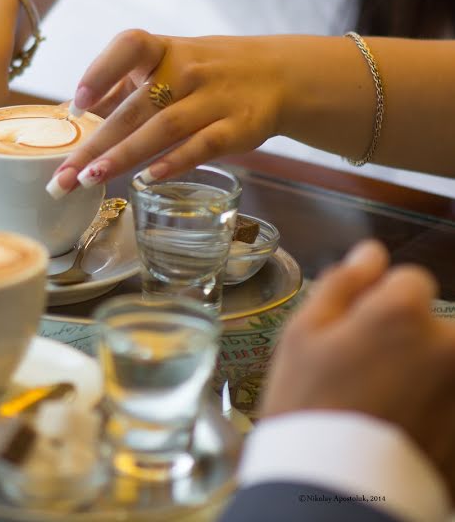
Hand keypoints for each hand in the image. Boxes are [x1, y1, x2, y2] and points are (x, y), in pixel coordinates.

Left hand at [49, 30, 292, 194]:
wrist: (278, 74)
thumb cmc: (203, 73)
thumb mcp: (163, 66)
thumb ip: (117, 89)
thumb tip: (64, 115)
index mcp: (163, 50)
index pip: (130, 46)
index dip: (101, 71)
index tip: (76, 103)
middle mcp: (187, 70)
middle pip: (135, 108)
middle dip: (94, 145)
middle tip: (60, 177)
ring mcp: (214, 98)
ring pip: (163, 129)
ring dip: (123, 156)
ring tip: (89, 180)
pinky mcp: (238, 127)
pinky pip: (202, 146)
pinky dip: (174, 163)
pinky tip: (145, 180)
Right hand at [261, 240, 454, 497]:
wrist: (333, 489)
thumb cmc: (308, 404)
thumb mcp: (302, 336)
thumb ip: (341, 285)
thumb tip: (371, 253)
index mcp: (403, 314)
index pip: (409, 280)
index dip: (377, 302)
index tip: (353, 333)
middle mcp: (448, 343)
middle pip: (433, 324)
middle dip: (405, 340)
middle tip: (364, 376)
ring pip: (442, 360)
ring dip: (419, 373)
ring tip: (380, 406)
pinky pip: (447, 394)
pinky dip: (429, 403)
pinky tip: (397, 423)